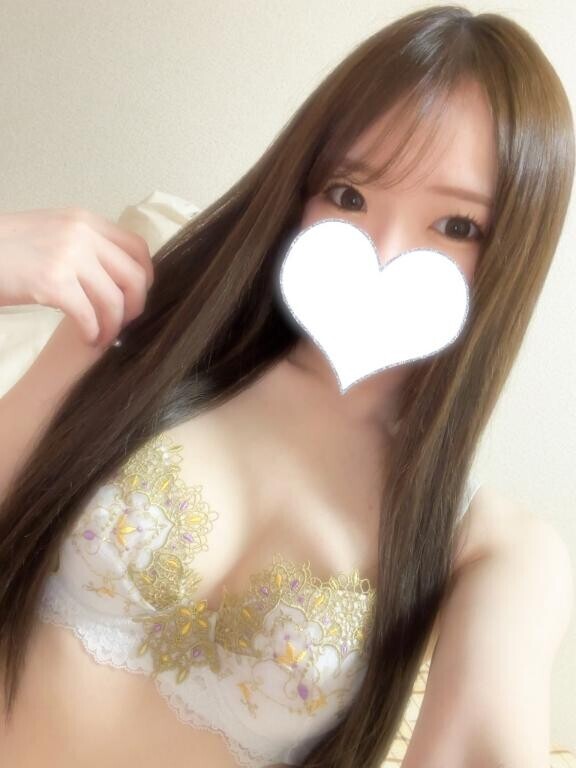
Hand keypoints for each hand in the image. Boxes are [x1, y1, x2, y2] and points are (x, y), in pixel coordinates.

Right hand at [0, 206, 154, 347]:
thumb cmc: (7, 249)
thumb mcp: (52, 233)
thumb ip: (85, 246)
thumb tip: (117, 277)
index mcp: (85, 220)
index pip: (138, 248)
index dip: (145, 279)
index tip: (135, 298)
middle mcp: (82, 233)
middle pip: (134, 277)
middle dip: (134, 308)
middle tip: (123, 324)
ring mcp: (68, 256)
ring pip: (115, 301)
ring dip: (113, 327)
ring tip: (101, 337)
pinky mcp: (52, 282)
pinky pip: (89, 316)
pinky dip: (92, 333)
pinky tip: (86, 338)